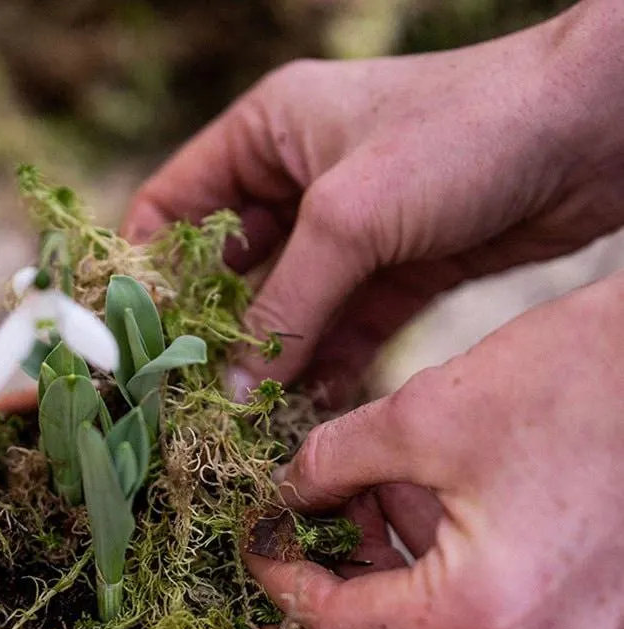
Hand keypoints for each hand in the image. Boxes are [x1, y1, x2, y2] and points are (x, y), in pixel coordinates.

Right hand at [123, 0, 623, 403]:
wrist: (593, 134)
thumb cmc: (463, 136)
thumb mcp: (351, 218)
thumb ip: (286, 306)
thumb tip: (232, 388)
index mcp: (266, 138)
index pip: (174, 206)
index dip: (144, 269)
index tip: (127, 339)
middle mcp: (298, 185)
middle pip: (228, 272)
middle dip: (211, 333)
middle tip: (189, 397)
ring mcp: (347, 234)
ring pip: (286, 310)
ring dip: (269, 363)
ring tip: (245, 418)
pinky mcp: (392, 273)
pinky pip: (339, 330)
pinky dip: (323, 368)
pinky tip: (307, 408)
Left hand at [246, 273, 623, 628]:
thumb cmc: (582, 375)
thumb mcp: (424, 412)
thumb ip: (332, 461)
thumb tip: (287, 492)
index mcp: (494, 608)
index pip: (348, 626)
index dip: (288, 582)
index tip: (260, 543)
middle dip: (348, 564)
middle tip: (327, 500)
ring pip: (442, 624)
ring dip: (400, 561)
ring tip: (394, 482)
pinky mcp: (599, 614)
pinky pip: (493, 610)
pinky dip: (451, 564)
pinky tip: (445, 495)